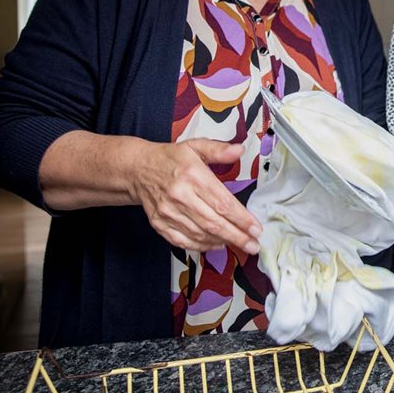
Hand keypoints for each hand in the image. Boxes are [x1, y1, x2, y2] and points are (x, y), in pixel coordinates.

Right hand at [128, 138, 261, 252]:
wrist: (138, 169)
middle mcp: (180, 195)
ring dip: (222, 242)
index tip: (256, 228)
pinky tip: (216, 244)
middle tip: (253, 244)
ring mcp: (168, 212)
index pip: (222, 203)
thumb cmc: (170, 159)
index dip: (242, 219)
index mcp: (192, 175)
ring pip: (200, 234)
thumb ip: (219, 150)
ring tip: (239, 244)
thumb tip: (239, 150)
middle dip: (237, 236)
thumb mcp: (195, 146)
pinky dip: (201, 246)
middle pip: (213, 222)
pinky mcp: (159, 223)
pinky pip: (183, 241)